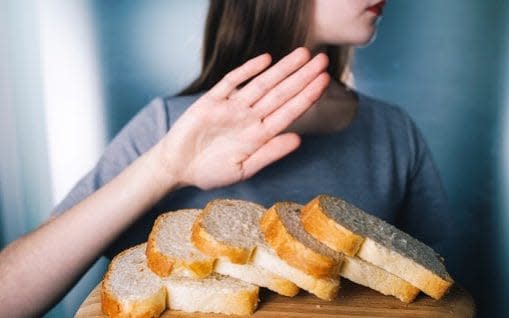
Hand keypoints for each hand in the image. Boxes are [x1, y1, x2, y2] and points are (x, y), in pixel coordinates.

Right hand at [158, 47, 329, 189]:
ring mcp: (231, 108)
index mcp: (259, 135)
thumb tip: (298, 140)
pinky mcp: (211, 101)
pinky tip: (265, 59)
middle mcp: (249, 118)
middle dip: (302, 77)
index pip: (289, 112)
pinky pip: (231, 82)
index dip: (307, 97)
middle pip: (280, 93)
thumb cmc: (209, 172)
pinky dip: (247, 70)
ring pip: (261, 84)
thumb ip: (269, 154)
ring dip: (281, 69)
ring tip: (302, 54)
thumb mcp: (242, 169)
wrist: (177, 167)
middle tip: (323, 60)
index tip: (325, 82)